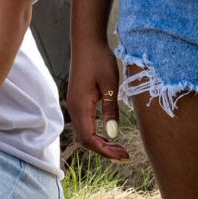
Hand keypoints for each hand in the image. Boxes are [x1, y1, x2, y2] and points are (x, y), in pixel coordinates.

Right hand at [67, 38, 129, 161]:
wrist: (87, 42)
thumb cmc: (99, 60)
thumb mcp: (110, 85)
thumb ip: (110, 110)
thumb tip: (113, 133)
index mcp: (81, 106)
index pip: (90, 139)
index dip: (105, 151)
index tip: (123, 156)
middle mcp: (73, 108)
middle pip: (85, 140)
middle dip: (104, 150)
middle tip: (124, 155)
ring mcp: (74, 104)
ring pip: (84, 133)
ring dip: (100, 143)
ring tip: (118, 147)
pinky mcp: (77, 100)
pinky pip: (84, 124)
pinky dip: (96, 133)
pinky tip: (108, 133)